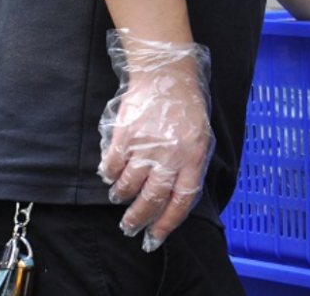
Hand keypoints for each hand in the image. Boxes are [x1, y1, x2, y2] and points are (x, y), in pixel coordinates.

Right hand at [98, 31, 214, 251]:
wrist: (167, 75)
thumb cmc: (187, 107)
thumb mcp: (200, 136)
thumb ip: (190, 165)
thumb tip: (176, 197)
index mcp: (193, 156)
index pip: (181, 199)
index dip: (167, 222)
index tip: (155, 236)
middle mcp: (170, 155)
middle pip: (151, 198)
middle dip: (138, 218)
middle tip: (129, 226)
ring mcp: (146, 146)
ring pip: (128, 186)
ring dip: (122, 196)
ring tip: (119, 196)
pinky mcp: (125, 136)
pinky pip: (112, 166)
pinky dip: (109, 175)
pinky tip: (111, 174)